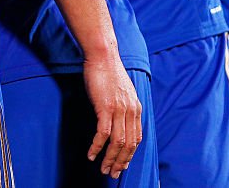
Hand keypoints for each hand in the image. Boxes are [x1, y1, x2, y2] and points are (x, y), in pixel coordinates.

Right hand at [83, 57, 142, 178]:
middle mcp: (131, 111)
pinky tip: (92, 155)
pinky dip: (97, 147)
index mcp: (136, 108)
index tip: (123, 165)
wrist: (103, 55)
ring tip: (103, 169)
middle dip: (121, 162)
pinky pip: (103, 133)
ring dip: (110, 159)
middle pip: (129, 144)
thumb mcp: (122, 91)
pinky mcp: (105, 107)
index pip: (137, 138)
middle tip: (113, 174)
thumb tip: (117, 118)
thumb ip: (123, 106)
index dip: (130, 155)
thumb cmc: (108, 71)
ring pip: (117, 143)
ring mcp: (119, 110)